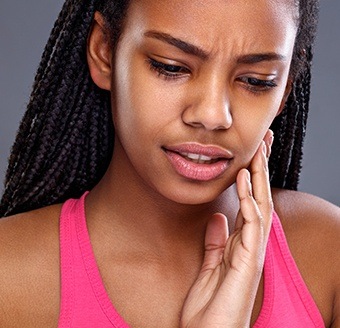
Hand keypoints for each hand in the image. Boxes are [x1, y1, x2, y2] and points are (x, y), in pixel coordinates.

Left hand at [180, 131, 273, 327]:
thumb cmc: (210, 306)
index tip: (250, 155)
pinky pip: (252, 223)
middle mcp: (251, 245)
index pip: (250, 203)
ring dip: (260, 177)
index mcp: (241, 244)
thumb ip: (215, 242)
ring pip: (261, 205)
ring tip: (258, 150)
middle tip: (264, 141)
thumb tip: (217, 218)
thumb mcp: (209, 266)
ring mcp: (252, 252)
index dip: (252, 178)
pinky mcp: (248, 260)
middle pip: (260, 199)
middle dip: (262, 169)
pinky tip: (246, 179)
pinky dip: (250, 199)